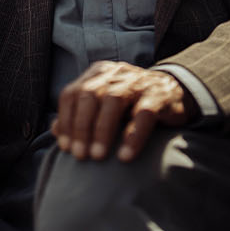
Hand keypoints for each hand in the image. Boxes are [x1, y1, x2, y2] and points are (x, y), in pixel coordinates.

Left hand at [51, 61, 192, 161]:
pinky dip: (133, 135)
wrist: (175, 93)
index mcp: (99, 73)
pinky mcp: (160, 94)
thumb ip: (80, 115)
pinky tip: (125, 155)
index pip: (73, 93)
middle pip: (90, 95)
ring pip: (114, 100)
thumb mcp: (104, 106)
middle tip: (80, 156)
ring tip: (98, 157)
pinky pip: (144, 113)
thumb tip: (54, 130)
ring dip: (102, 131)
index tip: (66, 148)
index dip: (66, 121)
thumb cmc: (132, 104)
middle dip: (81, 128)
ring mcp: (139, 81)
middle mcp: (117, 73)